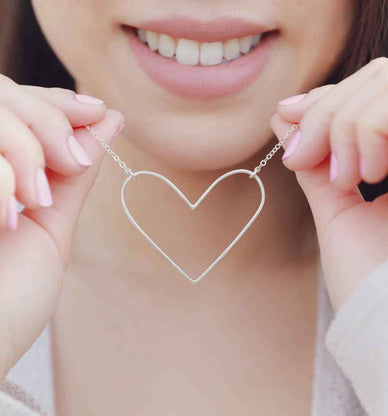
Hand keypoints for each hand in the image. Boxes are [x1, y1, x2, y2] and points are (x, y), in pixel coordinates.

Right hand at [0, 74, 123, 379]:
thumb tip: (110, 120)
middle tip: (70, 161)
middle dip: (45, 119)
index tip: (99, 110)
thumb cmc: (9, 302)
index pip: (17, 102)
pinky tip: (8, 212)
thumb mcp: (52, 226)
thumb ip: (75, 173)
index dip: (56, 99)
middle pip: (1, 92)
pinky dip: (1, 173)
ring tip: (34, 200)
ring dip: (21, 145)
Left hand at [270, 57, 387, 312]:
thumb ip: (315, 163)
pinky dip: (362, 131)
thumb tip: (286, 116)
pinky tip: (362, 175)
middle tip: (301, 156)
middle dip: (324, 110)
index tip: (288, 116)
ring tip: (344, 178)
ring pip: (385, 81)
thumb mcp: (335, 209)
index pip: (373, 95)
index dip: (327, 97)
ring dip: (341, 125)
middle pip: (377, 78)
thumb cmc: (369, 281)